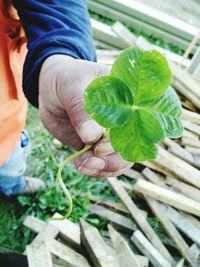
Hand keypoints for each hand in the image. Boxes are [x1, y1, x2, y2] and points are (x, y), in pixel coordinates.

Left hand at [39, 55, 132, 176]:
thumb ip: (82, 109)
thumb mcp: (73, 87)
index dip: (128, 138)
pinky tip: (80, 165)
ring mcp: (113, 136)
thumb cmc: (68, 80)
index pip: (142, 121)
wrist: (51, 91)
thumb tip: (91, 137)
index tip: (102, 146)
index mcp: (130, 99)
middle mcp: (126, 120)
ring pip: (121, 160)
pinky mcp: (99, 147)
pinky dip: (94, 170)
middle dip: (115, 160)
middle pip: (134, 146)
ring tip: (83, 166)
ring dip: (104, 169)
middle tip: (93, 160)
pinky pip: (104, 165)